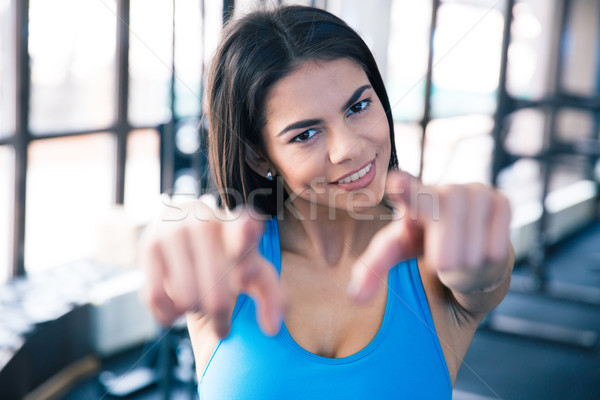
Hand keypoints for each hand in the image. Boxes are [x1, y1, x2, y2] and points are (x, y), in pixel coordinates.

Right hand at [139, 202, 285, 337]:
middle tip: (223, 323)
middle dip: (221, 314)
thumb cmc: (228, 255)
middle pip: (218, 293)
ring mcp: (176, 230)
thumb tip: (271, 327)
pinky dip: (167, 313)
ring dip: (194, 310)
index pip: (246, 230)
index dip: (246, 247)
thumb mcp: (255, 270)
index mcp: (239, 225)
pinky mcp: (149, 245)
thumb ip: (271, 296)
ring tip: (199, 305)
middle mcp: (207, 222)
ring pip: (187, 297)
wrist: (183, 224)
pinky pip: (156, 296)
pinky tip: (177, 310)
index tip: (244, 273)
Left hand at [348, 170, 511, 301]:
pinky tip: (481, 253)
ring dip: (465, 260)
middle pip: (445, 223)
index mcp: (413, 199)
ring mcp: (475, 192)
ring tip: (460, 259)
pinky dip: (487, 257)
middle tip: (441, 264)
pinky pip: (496, 242)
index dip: (406, 188)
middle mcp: (445, 190)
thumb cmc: (426, 246)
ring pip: (472, 237)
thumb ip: (374, 269)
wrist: (468, 246)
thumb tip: (354, 297)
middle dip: (444, 251)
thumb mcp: (397, 253)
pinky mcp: (501, 202)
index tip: (396, 182)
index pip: (409, 192)